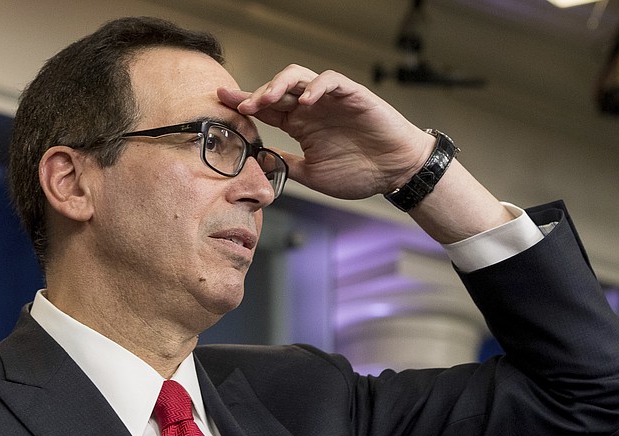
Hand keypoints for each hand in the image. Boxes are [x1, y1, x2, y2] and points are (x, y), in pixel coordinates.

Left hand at [218, 64, 433, 199]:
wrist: (396, 172)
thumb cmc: (360, 173)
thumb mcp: (314, 175)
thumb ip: (288, 166)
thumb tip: (260, 165)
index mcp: (300, 126)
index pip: (266, 109)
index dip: (244, 103)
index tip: (222, 100)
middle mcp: (311, 108)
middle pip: (276, 90)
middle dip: (256, 94)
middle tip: (241, 105)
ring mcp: (330, 100)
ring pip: (299, 77)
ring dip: (280, 84)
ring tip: (267, 99)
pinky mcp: (352, 95)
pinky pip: (330, 80)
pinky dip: (316, 87)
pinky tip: (305, 102)